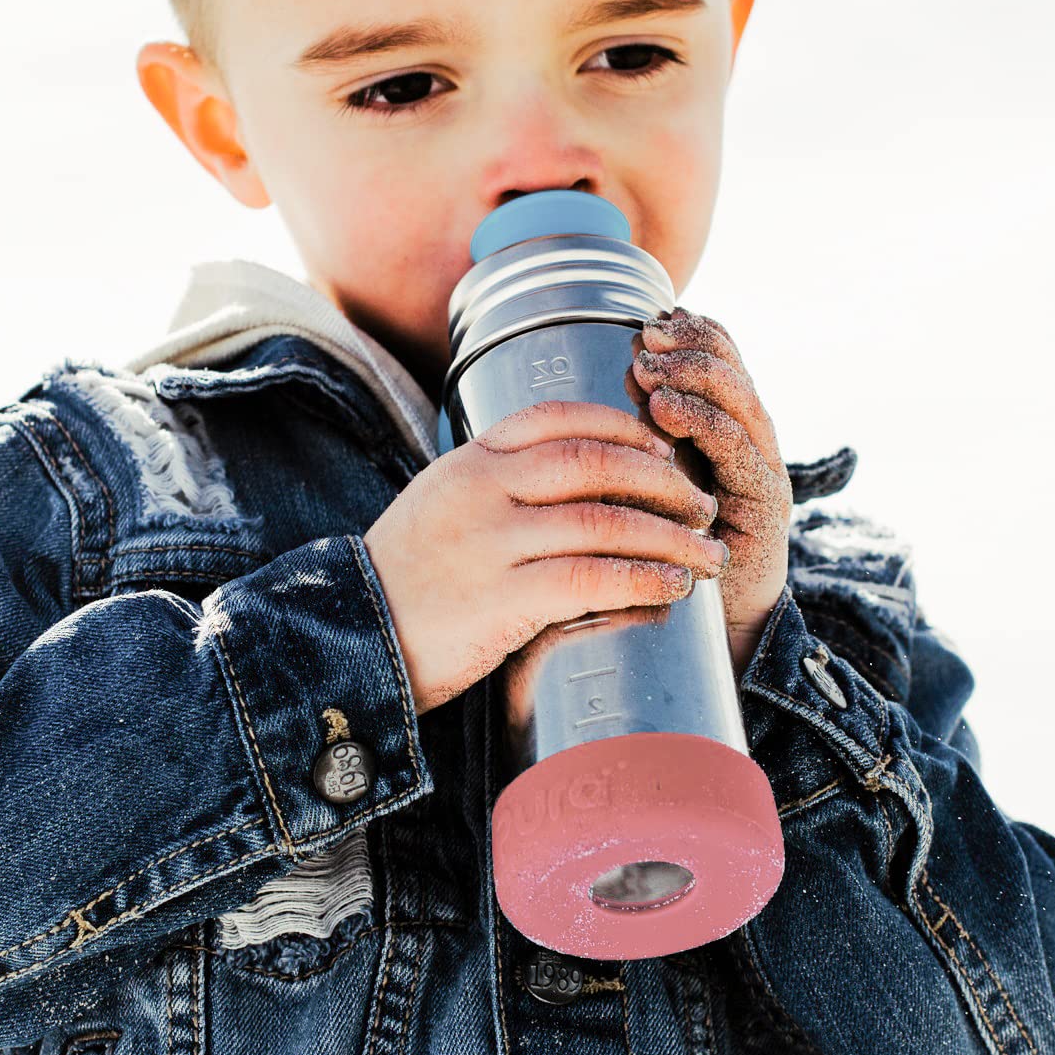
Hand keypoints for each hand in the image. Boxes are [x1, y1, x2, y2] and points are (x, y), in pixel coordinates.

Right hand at [363, 400, 727, 715]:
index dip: (623, 428)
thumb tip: (564, 484)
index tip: (662, 448)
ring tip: (706, 554)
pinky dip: (641, 578)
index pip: (557, 418)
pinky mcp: (500, 599)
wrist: (348, 636)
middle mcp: (482, 489)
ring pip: (604, 520)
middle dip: (663, 480)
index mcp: (468, 460)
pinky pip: (590, 578)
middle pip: (595, 462)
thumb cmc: (403, 578)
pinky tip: (670, 588)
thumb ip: (493, 486)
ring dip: (669, 536)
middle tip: (700, 504)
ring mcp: (491, 542)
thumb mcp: (438, 505)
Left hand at [631, 307, 791, 677]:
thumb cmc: (659, 556)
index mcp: (718, 433)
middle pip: (730, 375)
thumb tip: (581, 396)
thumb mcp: (638, 489)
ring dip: (695, 377)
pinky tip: (669, 412)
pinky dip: (704, 426)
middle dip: (692, 347)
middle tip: (650, 332)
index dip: (688, 337)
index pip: (714, 365)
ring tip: (654, 366)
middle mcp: (747, 445)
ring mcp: (761, 474)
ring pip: (739, 406)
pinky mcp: (766, 508)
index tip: (650, 317)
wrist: (709, 634)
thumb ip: (627, 446)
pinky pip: (739, 454)